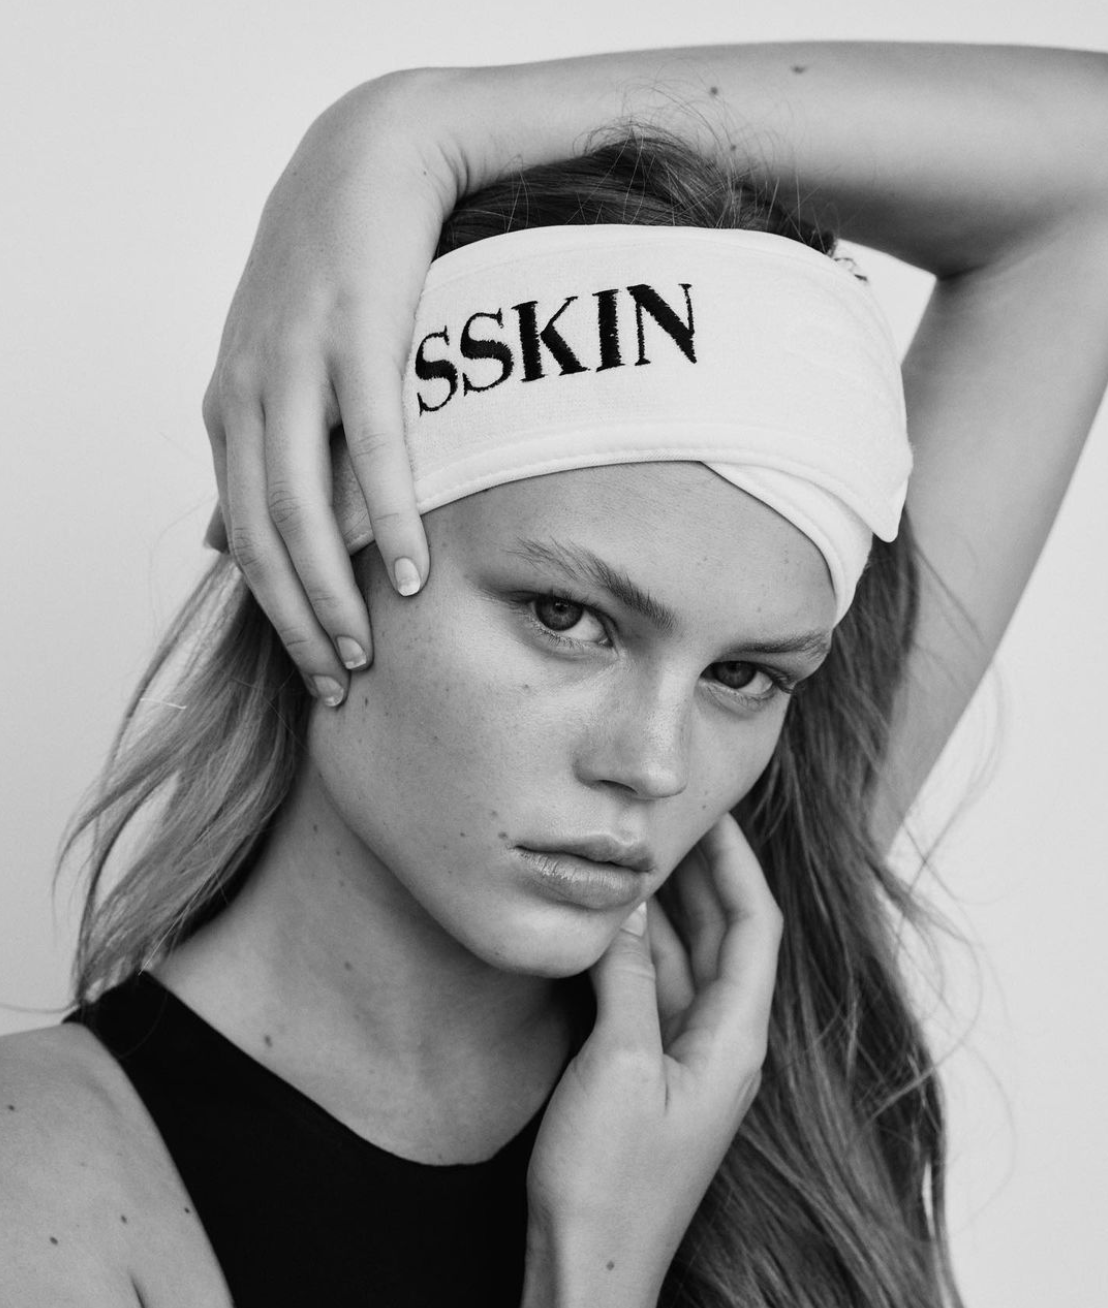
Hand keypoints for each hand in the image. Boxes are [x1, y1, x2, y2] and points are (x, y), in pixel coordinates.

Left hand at [202, 71, 462, 699]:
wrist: (369, 158)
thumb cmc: (334, 271)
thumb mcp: (275, 368)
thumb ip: (252, 455)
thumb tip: (216, 540)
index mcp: (231, 409)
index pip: (240, 537)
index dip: (274, 614)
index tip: (316, 668)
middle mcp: (248, 393)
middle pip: (263, 539)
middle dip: (299, 623)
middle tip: (341, 685)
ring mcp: (296, 365)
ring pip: (300, 507)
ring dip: (333, 591)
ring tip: (367, 651)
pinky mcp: (355, 336)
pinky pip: (369, 447)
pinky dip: (386, 518)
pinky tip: (409, 571)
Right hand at [523, 813, 781, 1307]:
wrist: (589, 1270)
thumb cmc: (610, 1184)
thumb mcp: (617, 1065)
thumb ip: (624, 979)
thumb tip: (621, 905)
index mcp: (735, 1041)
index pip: (753, 927)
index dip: (738, 863)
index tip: (712, 812)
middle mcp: (720, 1044)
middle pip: (722, 938)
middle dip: (700, 876)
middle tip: (666, 820)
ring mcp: (685, 1060)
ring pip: (683, 962)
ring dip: (661, 910)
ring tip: (632, 853)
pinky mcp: (649, 1075)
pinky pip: (651, 993)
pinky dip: (633, 953)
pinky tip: (606, 924)